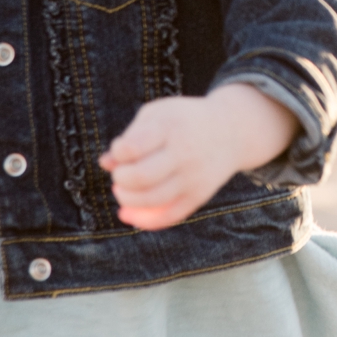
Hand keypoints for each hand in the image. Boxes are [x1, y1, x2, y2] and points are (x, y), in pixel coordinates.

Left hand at [100, 83, 296, 230]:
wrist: (231, 131)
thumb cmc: (183, 120)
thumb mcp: (157, 115)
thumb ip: (130, 136)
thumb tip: (105, 163)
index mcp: (170, 127)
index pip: (132, 148)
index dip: (119, 151)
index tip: (122, 149)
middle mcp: (184, 153)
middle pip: (140, 178)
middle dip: (120, 179)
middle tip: (121, 174)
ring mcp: (193, 177)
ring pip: (152, 201)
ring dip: (127, 200)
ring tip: (122, 192)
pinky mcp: (199, 195)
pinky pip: (170, 216)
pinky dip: (145, 221)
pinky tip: (127, 215)